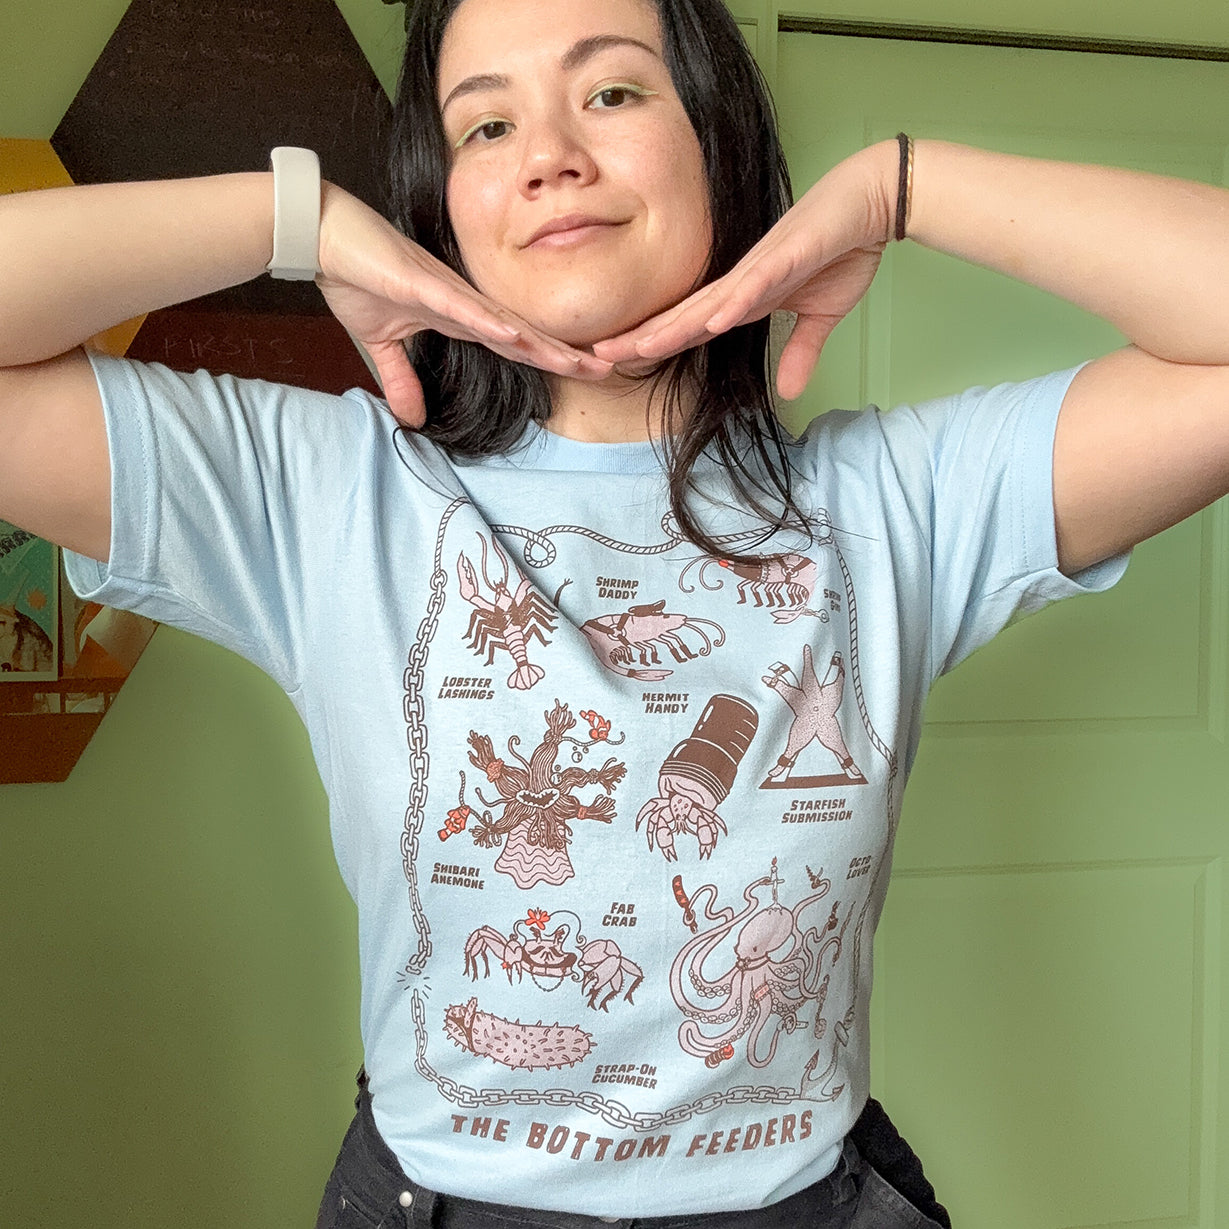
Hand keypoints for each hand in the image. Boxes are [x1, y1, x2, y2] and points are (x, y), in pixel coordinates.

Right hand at [314, 185, 611, 425]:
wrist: (324, 238)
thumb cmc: (356, 278)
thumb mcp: (381, 345)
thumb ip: (401, 380)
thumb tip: (412, 419)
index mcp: (460, 317)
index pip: (516, 345)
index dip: (551, 358)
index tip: (587, 371)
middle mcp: (466, 305)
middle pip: (525, 336)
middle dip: (566, 353)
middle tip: (610, 368)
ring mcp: (449, 293)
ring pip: (506, 324)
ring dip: (542, 344)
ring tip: (580, 361)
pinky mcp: (423, 284)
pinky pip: (463, 307)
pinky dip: (490, 323)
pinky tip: (518, 337)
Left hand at [592, 142, 896, 399]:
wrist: (869, 203)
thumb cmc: (840, 251)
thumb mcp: (820, 316)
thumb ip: (800, 351)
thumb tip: (789, 393)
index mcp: (743, 298)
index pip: (689, 327)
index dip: (655, 344)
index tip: (618, 361)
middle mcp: (740, 284)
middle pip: (683, 316)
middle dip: (641, 337)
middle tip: (597, 356)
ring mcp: (761, 269)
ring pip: (708, 303)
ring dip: (675, 325)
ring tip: (638, 346)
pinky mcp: (789, 256)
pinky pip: (757, 284)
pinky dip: (736, 303)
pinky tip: (713, 321)